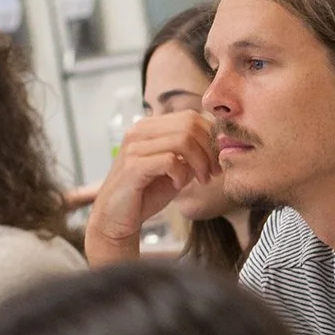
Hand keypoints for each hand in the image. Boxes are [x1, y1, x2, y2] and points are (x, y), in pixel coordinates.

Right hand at [86, 111, 217, 263]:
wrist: (117, 217)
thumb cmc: (147, 193)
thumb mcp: (177, 170)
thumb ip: (192, 155)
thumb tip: (217, 144)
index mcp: (150, 127)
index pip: (191, 117)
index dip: (211, 137)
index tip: (217, 161)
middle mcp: (139, 131)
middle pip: (190, 125)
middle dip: (210, 150)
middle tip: (213, 172)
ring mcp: (134, 147)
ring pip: (183, 140)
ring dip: (200, 162)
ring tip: (201, 180)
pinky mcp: (132, 166)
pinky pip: (170, 160)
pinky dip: (181, 174)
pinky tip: (178, 185)